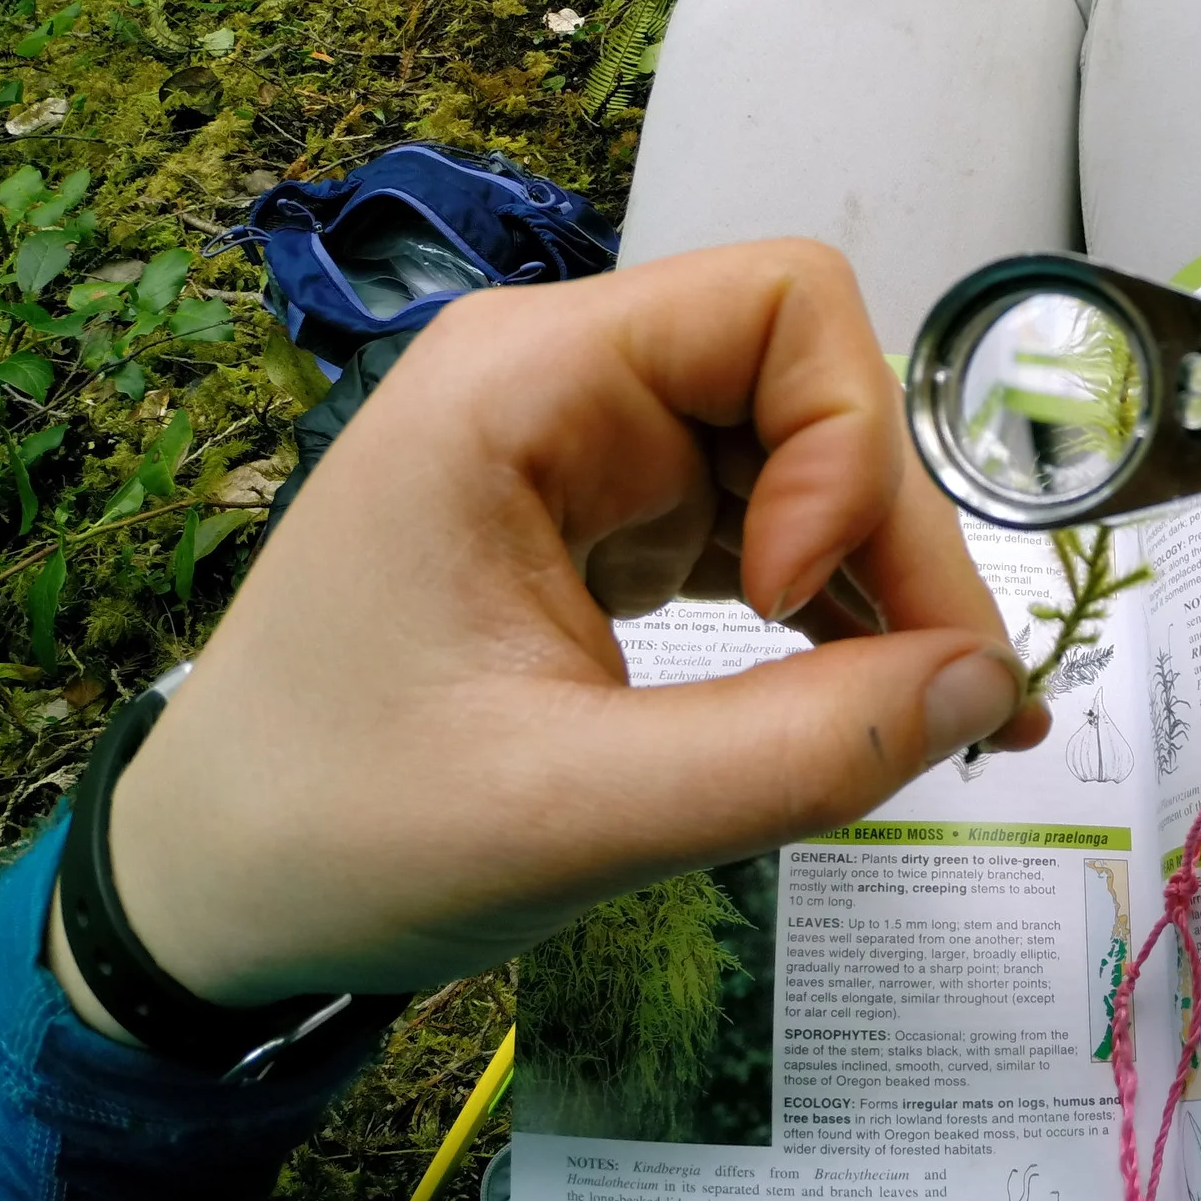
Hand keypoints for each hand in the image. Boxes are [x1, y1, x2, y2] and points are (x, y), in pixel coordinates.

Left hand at [51, 240, 1047, 1036]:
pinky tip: (870, 697)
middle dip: (891, 538)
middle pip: (809, 390)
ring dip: (875, 581)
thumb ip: (803, 752)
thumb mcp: (580, 814)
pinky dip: (827, 611)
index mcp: (520, 388)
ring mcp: (580, 453)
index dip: (840, 445)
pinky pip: (757, 526)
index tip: (792, 602)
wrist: (207, 894)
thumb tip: (993, 687)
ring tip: (935, 715)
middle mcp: (558, 386)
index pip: (781, 306)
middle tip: (952, 703)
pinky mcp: (597, 525)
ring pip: (802, 462)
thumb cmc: (341, 838)